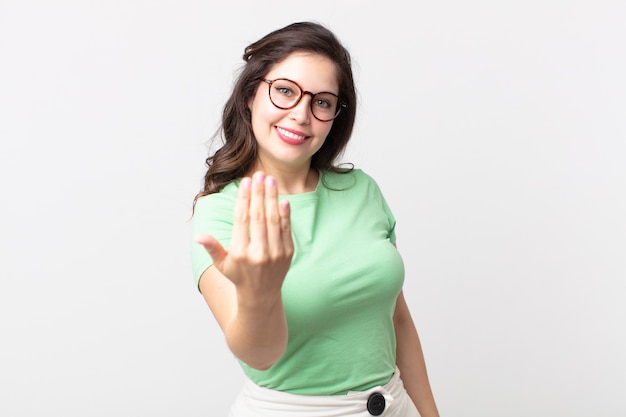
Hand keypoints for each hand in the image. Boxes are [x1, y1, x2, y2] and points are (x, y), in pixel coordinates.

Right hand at [195, 171, 293, 305]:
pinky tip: (283, 199)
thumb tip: (198, 236)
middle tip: (259, 174)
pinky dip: (285, 214)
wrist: (261, 296)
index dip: (244, 198)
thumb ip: (212, 248)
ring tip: (270, 180)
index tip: (245, 182)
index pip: (242, 219)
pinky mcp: (288, 253)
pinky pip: (286, 229)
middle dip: (258, 193)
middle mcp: (258, 253)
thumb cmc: (238, 276)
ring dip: (272, 198)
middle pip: (258, 216)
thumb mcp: (221, 264)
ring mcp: (275, 253)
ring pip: (273, 220)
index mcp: (239, 253)